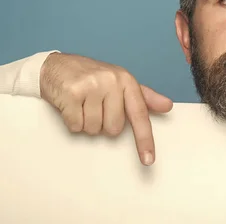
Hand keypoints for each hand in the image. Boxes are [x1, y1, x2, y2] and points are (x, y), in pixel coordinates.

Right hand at [40, 52, 172, 165]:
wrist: (57, 65)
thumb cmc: (92, 76)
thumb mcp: (121, 82)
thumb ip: (144, 97)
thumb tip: (167, 106)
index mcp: (127, 80)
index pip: (140, 114)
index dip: (144, 139)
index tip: (148, 159)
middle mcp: (112, 81)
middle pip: (114, 128)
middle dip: (103, 124)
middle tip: (95, 107)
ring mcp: (92, 86)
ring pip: (94, 129)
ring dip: (86, 123)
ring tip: (82, 105)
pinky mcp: (72, 93)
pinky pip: (76, 125)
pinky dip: (72, 121)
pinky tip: (71, 106)